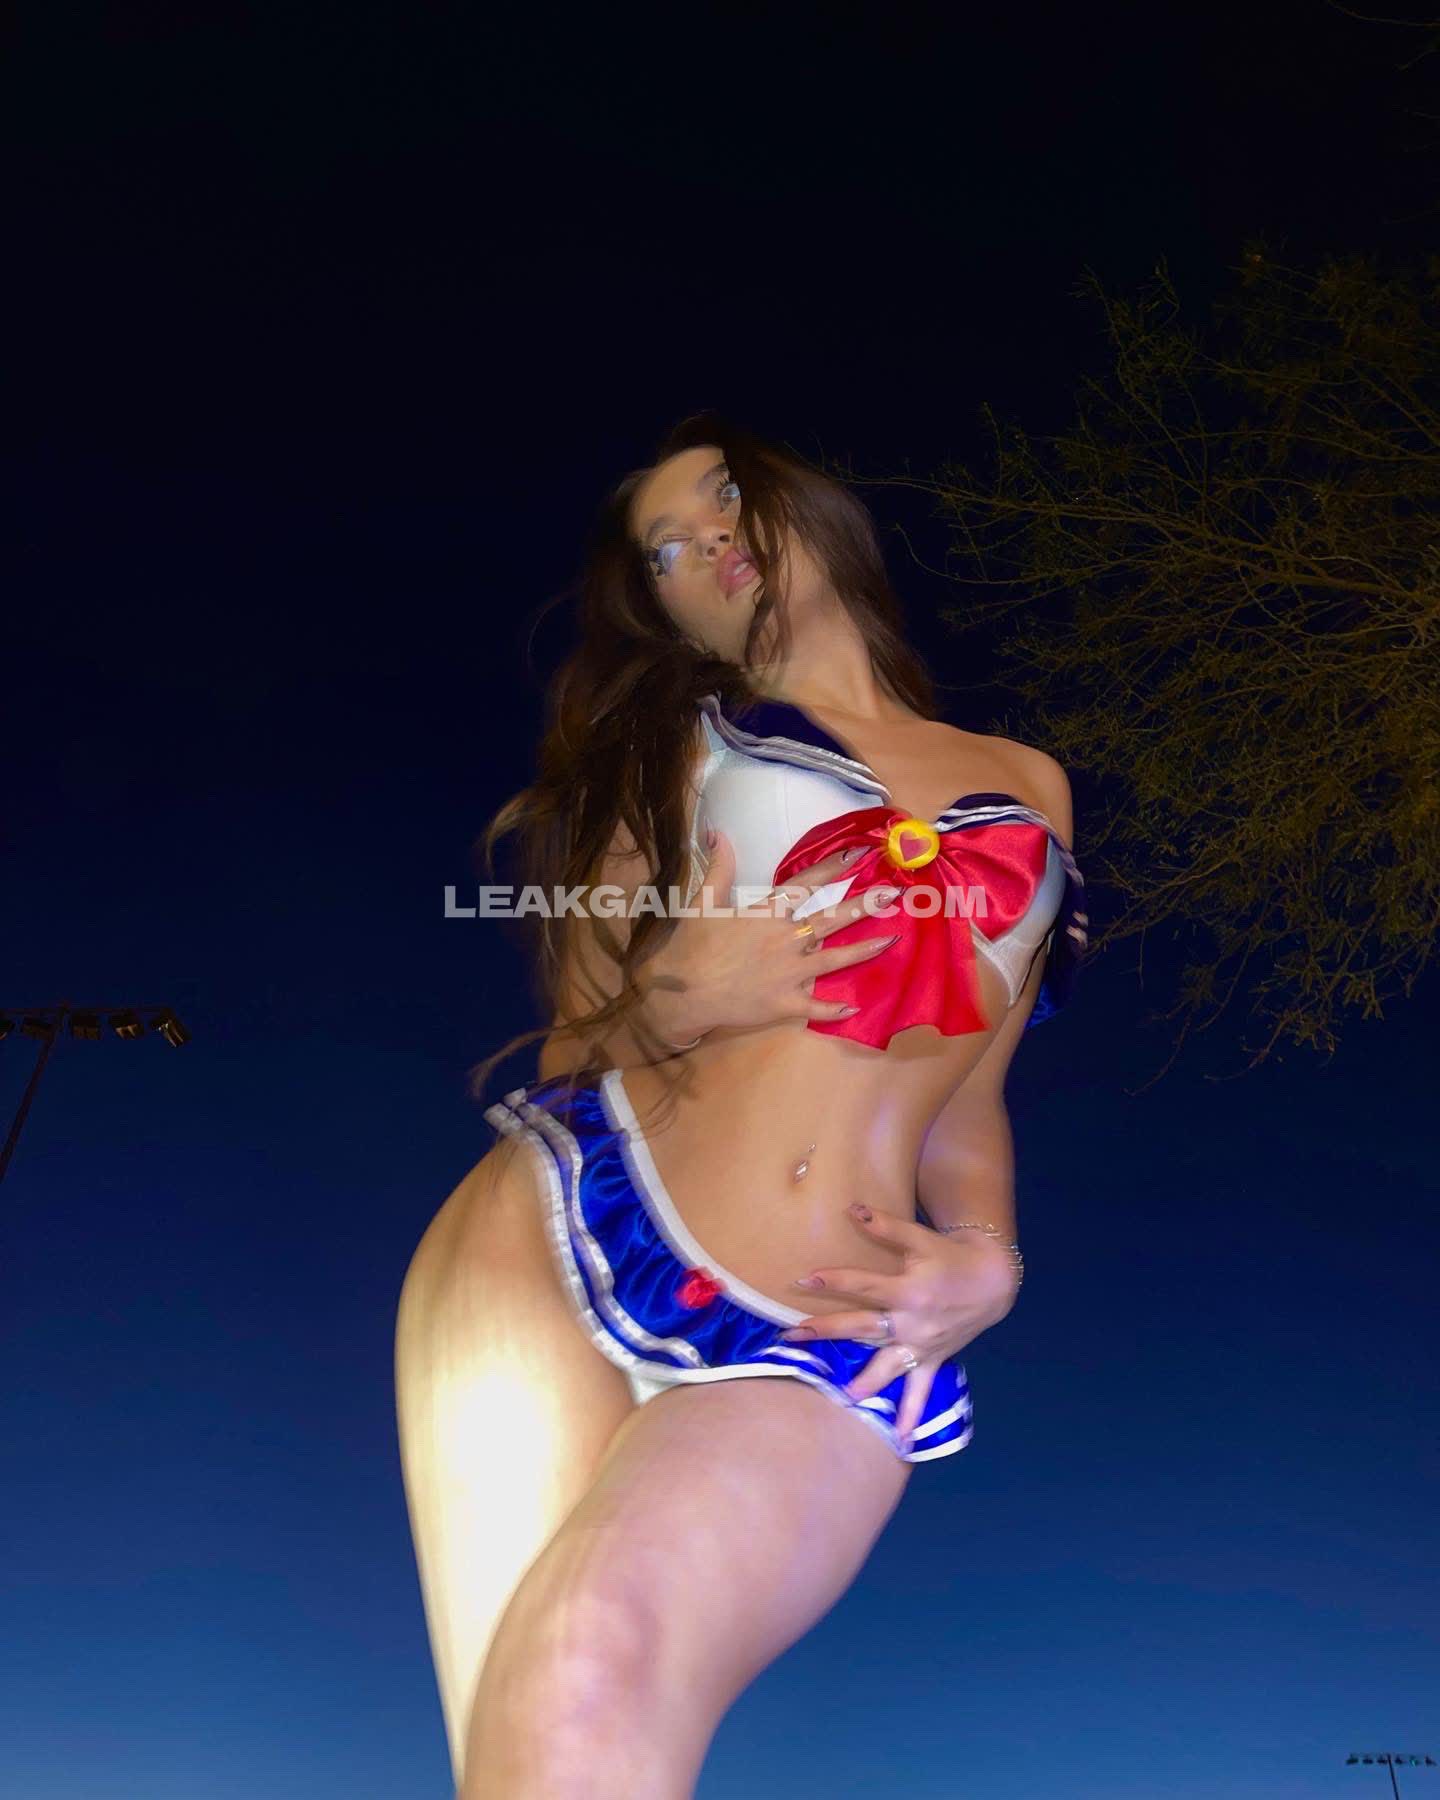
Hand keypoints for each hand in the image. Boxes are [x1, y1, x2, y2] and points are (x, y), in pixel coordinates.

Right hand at [643, 830, 901, 1040]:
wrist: (682, 991)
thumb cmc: (693, 945)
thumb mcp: (703, 900)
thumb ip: (719, 866)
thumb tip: (718, 832)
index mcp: (768, 912)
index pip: (808, 883)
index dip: (835, 866)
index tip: (860, 853)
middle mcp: (786, 938)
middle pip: (833, 919)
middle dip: (866, 904)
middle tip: (894, 895)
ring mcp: (790, 972)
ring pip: (837, 958)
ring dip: (866, 949)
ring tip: (893, 940)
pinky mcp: (786, 1002)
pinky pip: (818, 1006)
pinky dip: (836, 1008)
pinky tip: (855, 1006)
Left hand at [779, 1202, 1020, 1449]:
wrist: (991, 1281)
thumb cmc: (948, 1256)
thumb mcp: (920, 1238)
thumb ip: (886, 1226)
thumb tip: (851, 1208)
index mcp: (908, 1290)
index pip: (864, 1285)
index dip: (834, 1280)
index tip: (803, 1279)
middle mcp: (912, 1322)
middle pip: (864, 1328)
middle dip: (828, 1332)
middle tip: (793, 1335)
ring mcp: (922, 1345)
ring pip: (887, 1365)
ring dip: (865, 1381)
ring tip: (842, 1397)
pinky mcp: (933, 1360)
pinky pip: (922, 1391)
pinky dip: (912, 1416)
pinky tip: (901, 1441)